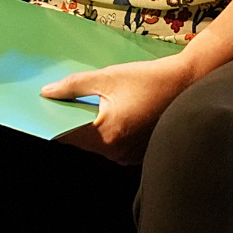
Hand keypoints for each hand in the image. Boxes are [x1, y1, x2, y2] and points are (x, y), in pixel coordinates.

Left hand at [41, 54, 200, 164]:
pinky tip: (114, 113)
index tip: (45, 112)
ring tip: (96, 105)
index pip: (68, 136)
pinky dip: (108, 133)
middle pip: (82, 141)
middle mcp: (117, 152)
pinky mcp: (138, 154)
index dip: (55, 123)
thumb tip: (48, 93)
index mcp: (107, 134)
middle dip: (74, 122)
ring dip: (92, 128)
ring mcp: (129, 156)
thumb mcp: (107, 77)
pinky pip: (113, 146)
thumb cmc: (149, 79)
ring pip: (98, 145)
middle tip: (69, 102)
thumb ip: (74, 85)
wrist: (187, 83)